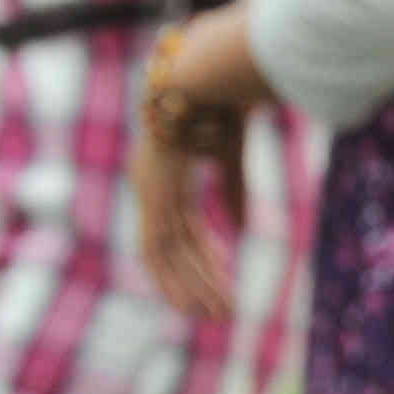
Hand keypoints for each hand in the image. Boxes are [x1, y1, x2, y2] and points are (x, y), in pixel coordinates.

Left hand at [132, 121, 240, 320]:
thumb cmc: (221, 105)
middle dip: (198, 281)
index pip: (183, 228)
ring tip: (219, 315)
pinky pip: (163, 250)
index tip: (223, 276)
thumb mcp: (231, 155)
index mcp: (166, 173)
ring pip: (167, 256)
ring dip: (193, 288)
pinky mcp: (155, 198)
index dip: (204, 255)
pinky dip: (178, 280)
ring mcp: (149, 192)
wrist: (207, 78)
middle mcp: (152, 187)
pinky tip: (198, 302)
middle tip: (221, 311)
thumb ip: (234, 191)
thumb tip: (243, 227)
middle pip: (174, 248)